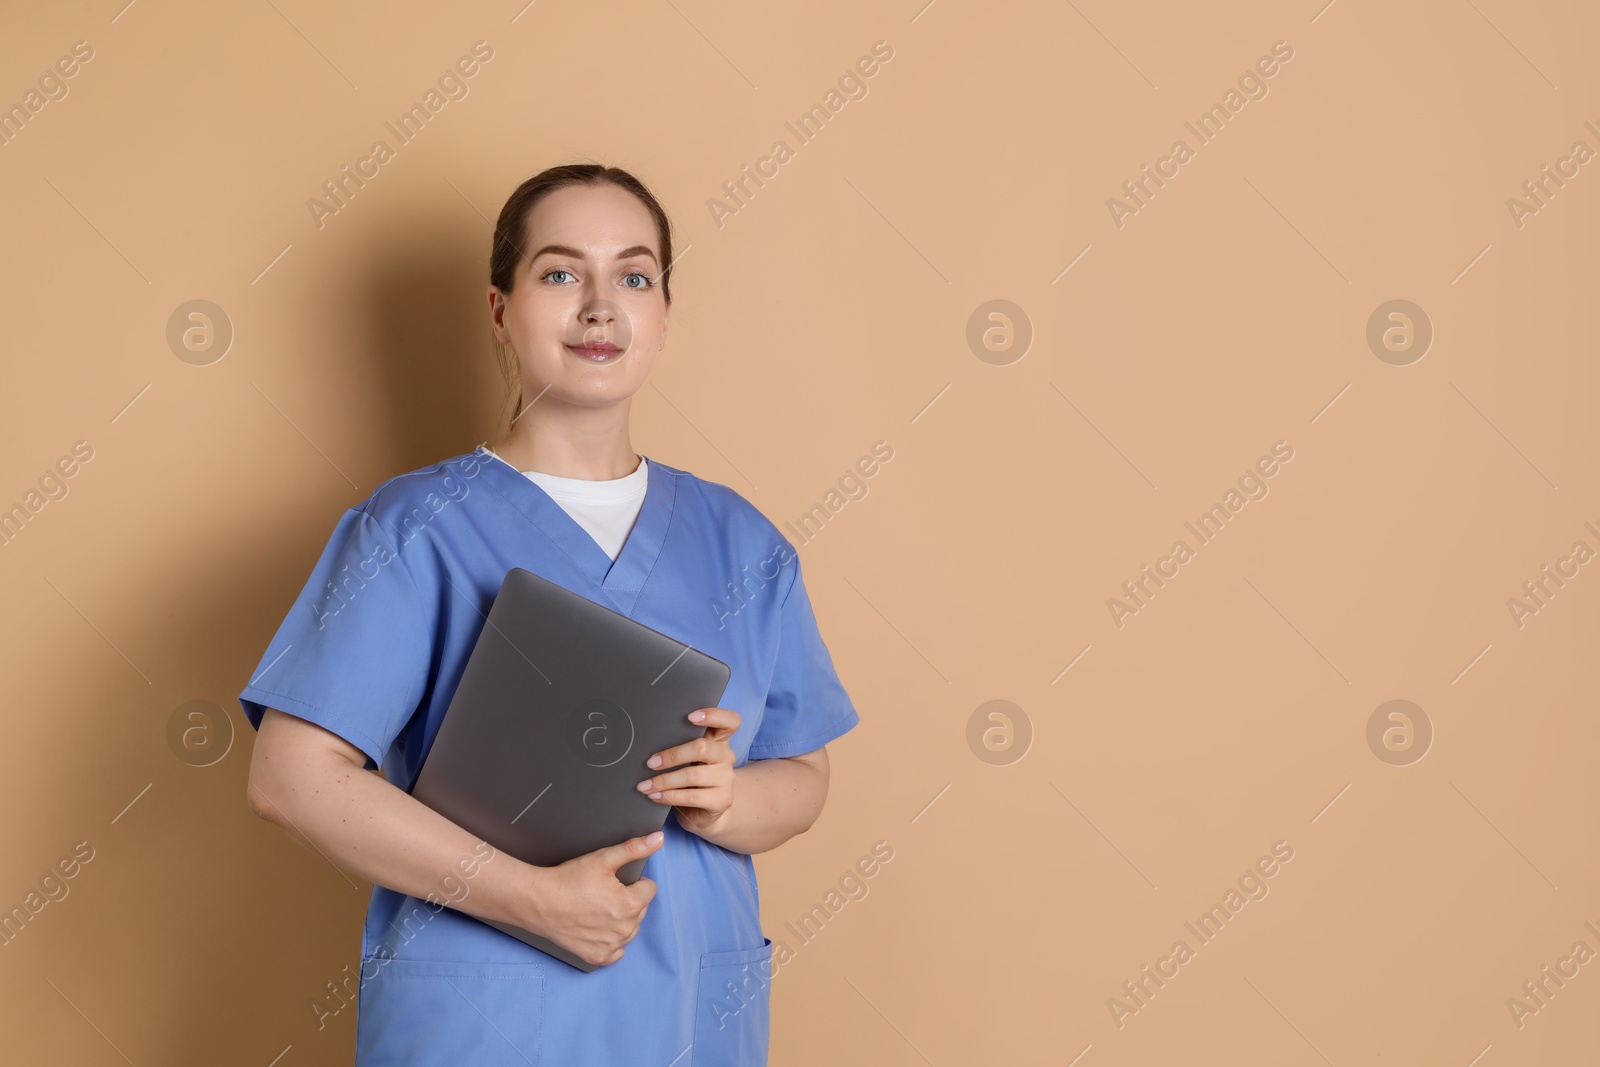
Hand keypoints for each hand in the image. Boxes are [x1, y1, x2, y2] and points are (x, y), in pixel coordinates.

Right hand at [522, 832, 662, 967]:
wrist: (538, 901)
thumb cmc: (569, 879)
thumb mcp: (603, 858)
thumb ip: (634, 848)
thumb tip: (658, 839)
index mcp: (631, 904)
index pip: (649, 889)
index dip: (634, 881)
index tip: (615, 880)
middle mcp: (625, 929)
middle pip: (640, 910)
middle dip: (628, 900)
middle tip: (604, 893)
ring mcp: (611, 946)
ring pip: (630, 930)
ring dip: (621, 920)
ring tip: (598, 908)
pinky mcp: (597, 957)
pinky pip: (616, 951)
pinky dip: (611, 941)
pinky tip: (597, 929)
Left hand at [636, 707, 739, 836]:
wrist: (705, 811)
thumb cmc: (691, 779)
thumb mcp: (690, 759)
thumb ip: (680, 746)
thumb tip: (648, 744)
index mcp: (719, 740)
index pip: (730, 721)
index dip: (713, 715)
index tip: (690, 716)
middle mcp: (726, 756)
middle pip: (702, 748)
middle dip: (672, 755)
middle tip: (650, 763)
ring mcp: (726, 778)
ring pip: (692, 775)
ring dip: (664, 780)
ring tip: (645, 785)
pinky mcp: (722, 800)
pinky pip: (691, 796)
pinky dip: (668, 796)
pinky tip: (656, 796)